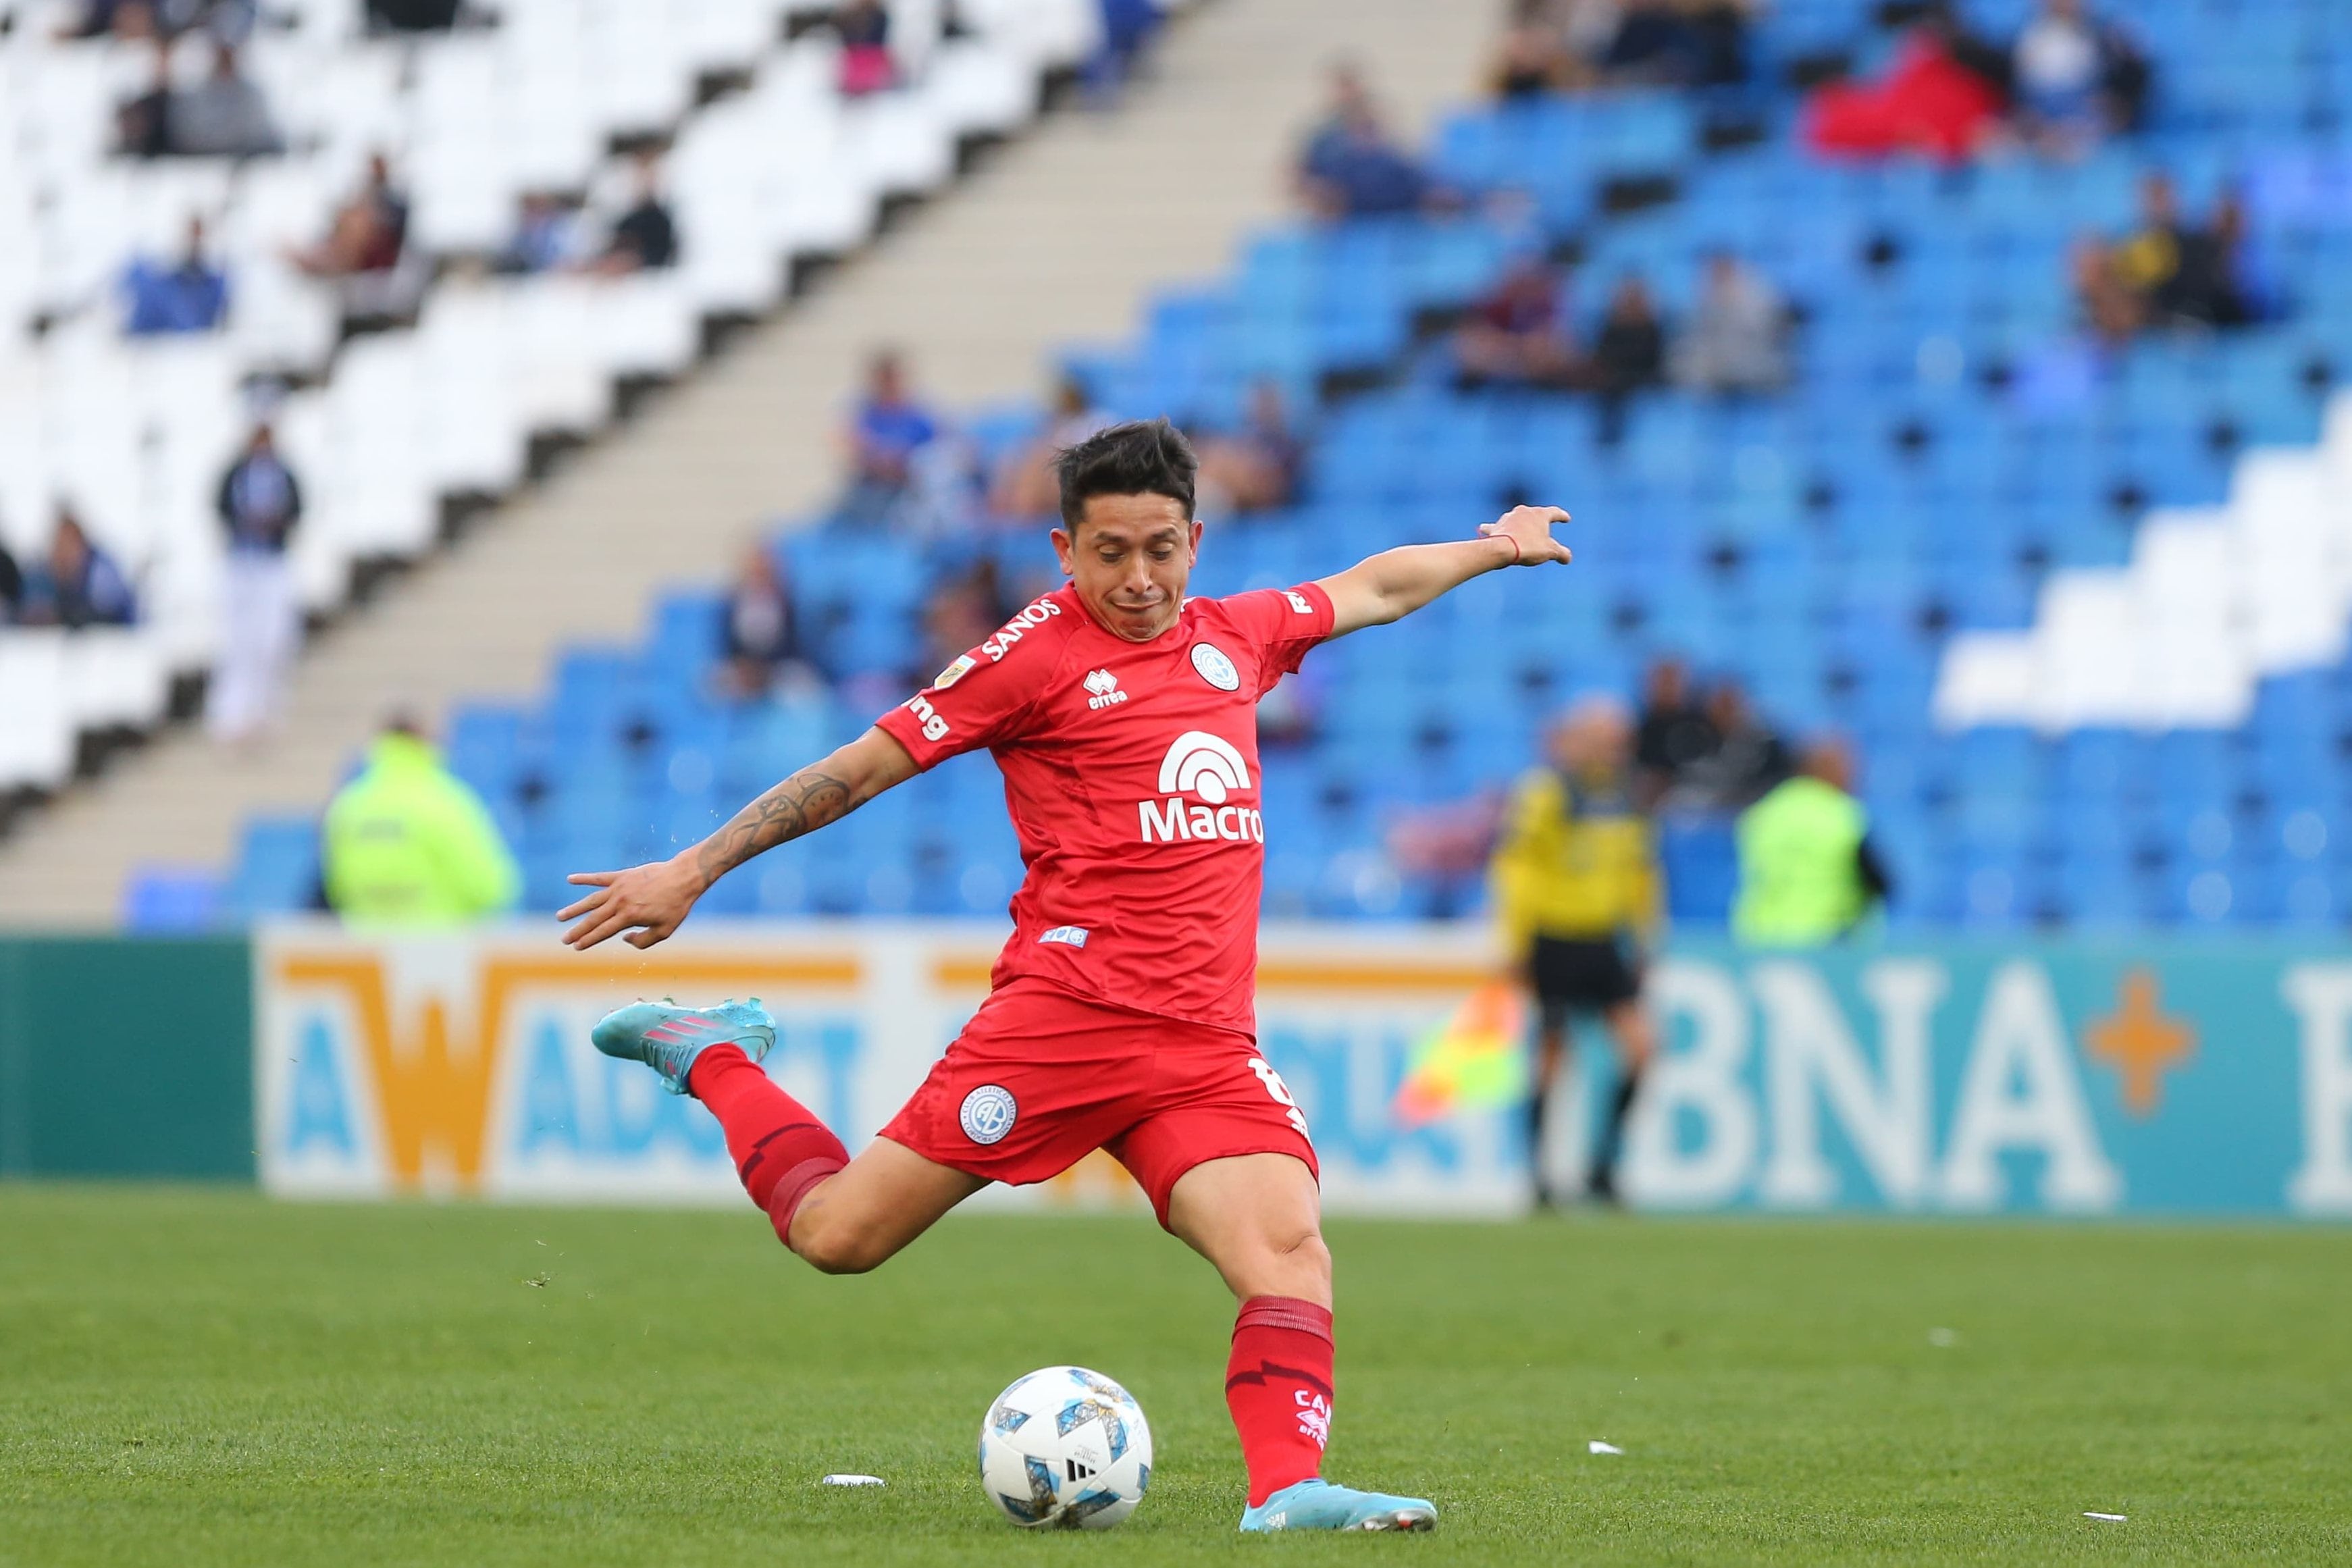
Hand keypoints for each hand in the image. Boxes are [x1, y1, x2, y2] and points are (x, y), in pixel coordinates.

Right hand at [557, 853, 705, 949]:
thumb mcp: (664, 931)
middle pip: (594, 918)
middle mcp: (620, 902)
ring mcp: (619, 887)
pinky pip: (599, 877)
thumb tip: (624, 939)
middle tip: (564, 939)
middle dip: (578, 930)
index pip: (603, 931)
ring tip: (560, 916)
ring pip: (591, 900)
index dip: (589, 940)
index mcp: (629, 917)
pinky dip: (584, 878)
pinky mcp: (622, 875)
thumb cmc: (676, 906)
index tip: (576, 947)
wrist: (683, 877)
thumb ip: (643, 941)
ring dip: (575, 909)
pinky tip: (570, 879)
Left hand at [1478, 504, 1572, 566]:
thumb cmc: (1528, 547)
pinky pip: (1497, 527)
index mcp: (1540, 514)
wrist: (1502, 549)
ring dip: (1520, 524)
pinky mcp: (1497, 526)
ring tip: (1521, 531)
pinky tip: (1485, 528)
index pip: (1555, 513)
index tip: (1566, 519)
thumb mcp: (1550, 552)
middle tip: (1543, 527)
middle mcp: (1524, 511)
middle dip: (1539, 521)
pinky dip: (1495, 529)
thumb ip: (1562, 554)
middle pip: (1535, 515)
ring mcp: (1509, 517)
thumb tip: (1567, 558)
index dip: (1562, 516)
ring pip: (1517, 519)